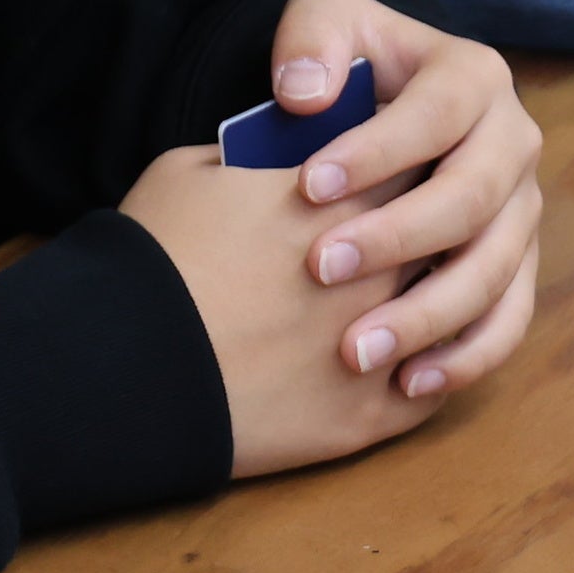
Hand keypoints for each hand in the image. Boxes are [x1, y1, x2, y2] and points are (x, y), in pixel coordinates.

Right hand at [116, 146, 425, 478]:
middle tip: (436, 226)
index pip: (421, 162)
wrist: (122, 366)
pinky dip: (430, 373)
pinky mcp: (366, 417)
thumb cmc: (151, 258)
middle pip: (450, 242)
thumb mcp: (193, 172)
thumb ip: (260, 155)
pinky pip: (432, 392)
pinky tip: (417, 360)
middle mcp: (382, 277)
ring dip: (444, 307)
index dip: (416, 160)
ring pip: (451, 321)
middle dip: (442, 231)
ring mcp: (382, 352)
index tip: (412, 160)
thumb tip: (289, 156)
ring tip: (433, 295)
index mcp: (347, 202)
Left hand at [258, 0, 543, 399]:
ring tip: (356, 350)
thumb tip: (304, 95)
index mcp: (476, 78)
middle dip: (397, 239)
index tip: (307, 187)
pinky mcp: (515, 268)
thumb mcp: (326, 22)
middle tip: (319, 269)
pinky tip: (407, 384)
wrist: (375, 112)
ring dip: (428, 316)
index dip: (377, 152)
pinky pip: (508, 322)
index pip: (437, 116)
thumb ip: (310, 40)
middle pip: (472, 201)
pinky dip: (465, 358)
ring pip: (494, 272)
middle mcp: (514, 146)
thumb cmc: (344, 66)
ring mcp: (522, 214)